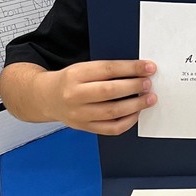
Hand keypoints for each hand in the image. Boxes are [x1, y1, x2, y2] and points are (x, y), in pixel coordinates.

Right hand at [40, 59, 156, 134]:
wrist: (47, 98)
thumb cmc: (70, 81)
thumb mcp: (83, 68)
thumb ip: (107, 70)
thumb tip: (138, 72)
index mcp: (76, 75)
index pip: (108, 69)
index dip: (131, 68)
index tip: (148, 67)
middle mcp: (75, 95)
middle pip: (110, 91)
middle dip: (134, 87)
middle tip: (148, 84)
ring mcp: (79, 114)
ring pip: (112, 112)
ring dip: (136, 105)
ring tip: (149, 99)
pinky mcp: (85, 127)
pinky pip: (111, 128)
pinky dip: (128, 122)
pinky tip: (136, 113)